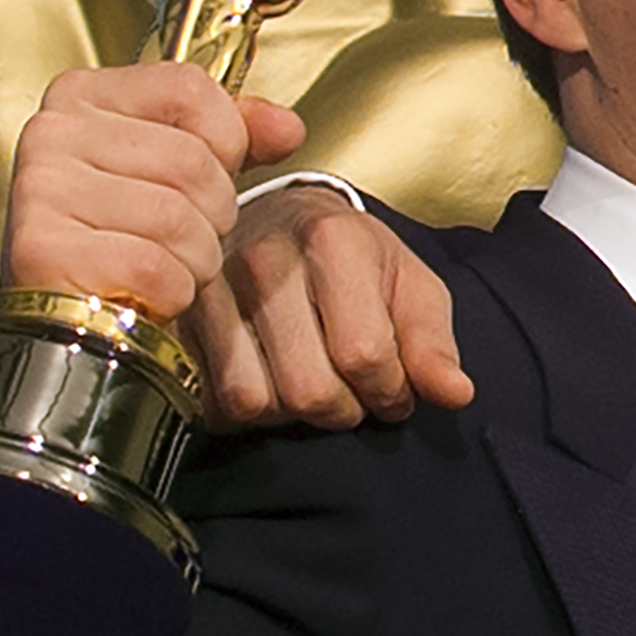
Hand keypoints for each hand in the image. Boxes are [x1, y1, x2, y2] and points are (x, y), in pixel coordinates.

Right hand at [0, 63, 298, 316]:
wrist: (67, 310)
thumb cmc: (118, 235)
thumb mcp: (174, 169)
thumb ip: (232, 138)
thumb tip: (286, 128)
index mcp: (83, 95)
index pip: (191, 90)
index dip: (225, 140)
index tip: (208, 170)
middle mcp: (53, 132)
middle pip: (191, 161)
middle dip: (212, 213)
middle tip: (181, 235)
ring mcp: (40, 188)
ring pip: (176, 218)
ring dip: (194, 259)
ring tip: (163, 264)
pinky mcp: (43, 250)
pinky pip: (152, 268)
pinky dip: (168, 292)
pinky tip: (144, 292)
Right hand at [191, 185, 472, 429]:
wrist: (283, 220)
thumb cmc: (355, 259)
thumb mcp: (410, 285)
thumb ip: (433, 341)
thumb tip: (455, 395)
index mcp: (333, 241)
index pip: (365, 355)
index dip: (390, 392)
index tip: (396, 392)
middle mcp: (265, 260)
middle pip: (309, 388)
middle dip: (345, 410)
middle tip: (356, 397)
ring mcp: (212, 288)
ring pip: (255, 400)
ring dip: (293, 416)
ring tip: (315, 388)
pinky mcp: (180, 319)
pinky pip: (214, 401)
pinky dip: (248, 411)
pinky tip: (273, 384)